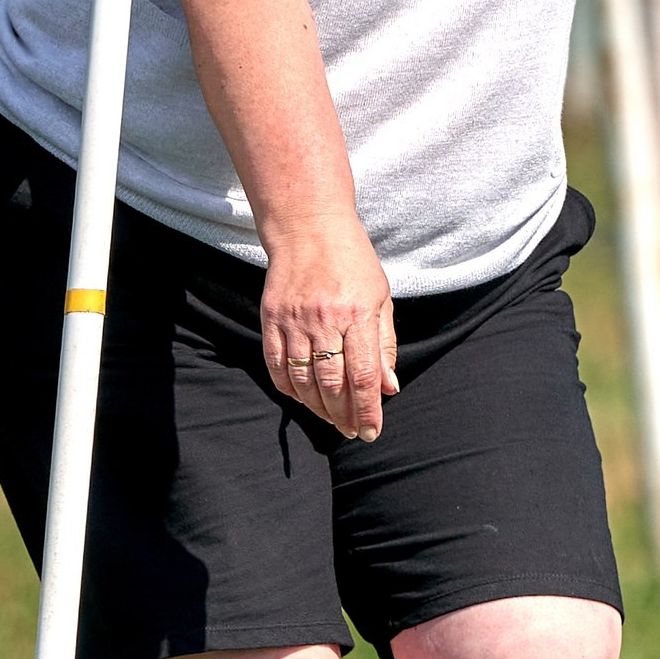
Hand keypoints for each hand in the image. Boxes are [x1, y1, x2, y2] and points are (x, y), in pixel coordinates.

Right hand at [261, 213, 397, 440]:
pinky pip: (277, 365)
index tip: (371, 432)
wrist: (308, 226)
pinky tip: (303, 398)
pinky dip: (290, 389)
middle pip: (332, 384)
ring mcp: (293, 320)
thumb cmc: (353, 262)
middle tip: (351, 431)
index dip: (367, 410)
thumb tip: (389, 389)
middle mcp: (324, 319)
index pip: (363, 376)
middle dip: (343, 416)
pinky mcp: (270, 318)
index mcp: (358, 314)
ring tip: (331, 419)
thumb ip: (385, 345)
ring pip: (302, 380)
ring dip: (317, 408)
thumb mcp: (380, 298)